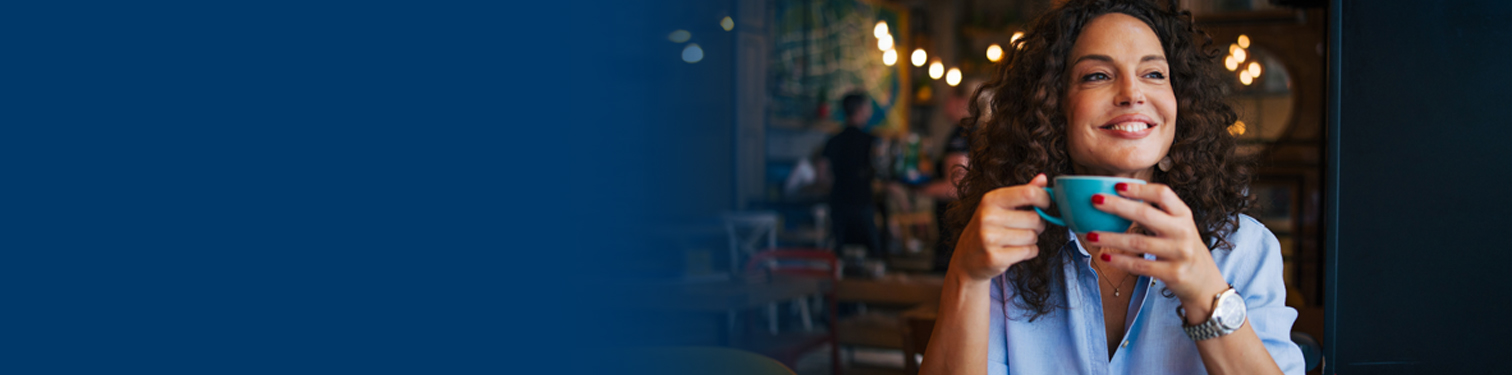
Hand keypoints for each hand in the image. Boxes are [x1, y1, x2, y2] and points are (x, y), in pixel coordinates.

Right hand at [950, 174, 1049, 281]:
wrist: (966, 259)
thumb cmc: (987, 230)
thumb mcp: (999, 207)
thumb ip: (1022, 193)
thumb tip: (1043, 178)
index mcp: (990, 199)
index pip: (1028, 193)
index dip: (1044, 199)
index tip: (1045, 205)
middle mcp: (988, 216)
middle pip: (1034, 218)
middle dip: (1037, 225)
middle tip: (1027, 227)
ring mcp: (989, 238)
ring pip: (1032, 236)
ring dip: (1031, 240)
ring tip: (1017, 240)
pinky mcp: (994, 257)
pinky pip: (1028, 252)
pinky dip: (1028, 252)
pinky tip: (1015, 251)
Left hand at [1085, 182, 1229, 322]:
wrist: (1204, 282)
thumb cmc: (1182, 248)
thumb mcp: (1177, 226)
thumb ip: (1156, 213)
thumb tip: (1116, 198)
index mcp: (1183, 215)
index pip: (1163, 194)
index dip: (1140, 188)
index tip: (1116, 185)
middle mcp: (1183, 231)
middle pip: (1146, 214)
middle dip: (1117, 206)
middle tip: (1094, 201)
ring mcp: (1179, 253)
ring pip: (1138, 243)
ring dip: (1111, 238)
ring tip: (1090, 235)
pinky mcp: (1173, 273)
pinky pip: (1140, 266)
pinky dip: (1120, 261)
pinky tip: (1105, 257)